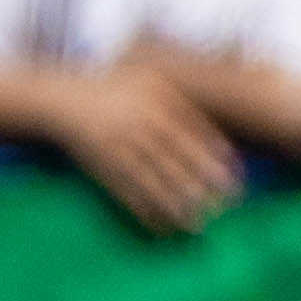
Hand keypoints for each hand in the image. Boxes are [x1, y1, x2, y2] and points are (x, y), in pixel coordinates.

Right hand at [48, 63, 244, 234]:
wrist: (63, 100)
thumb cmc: (112, 85)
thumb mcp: (147, 74)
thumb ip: (179, 80)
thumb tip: (223, 73)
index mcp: (156, 101)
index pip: (195, 133)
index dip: (217, 157)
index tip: (237, 176)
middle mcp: (140, 124)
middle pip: (177, 160)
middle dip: (203, 185)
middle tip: (226, 206)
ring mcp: (120, 147)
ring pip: (153, 180)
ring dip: (175, 205)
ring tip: (196, 225)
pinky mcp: (102, 166)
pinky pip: (126, 192)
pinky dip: (143, 211)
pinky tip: (158, 226)